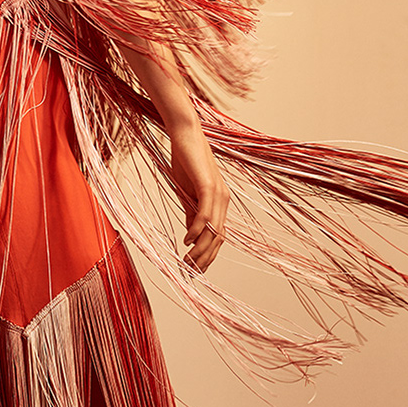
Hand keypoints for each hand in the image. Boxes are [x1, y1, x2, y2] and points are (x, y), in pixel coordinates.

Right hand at [167, 117, 228, 273]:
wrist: (184, 133)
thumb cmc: (184, 160)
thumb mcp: (185, 192)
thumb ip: (190, 212)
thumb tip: (191, 235)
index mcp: (218, 202)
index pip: (217, 236)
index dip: (208, 255)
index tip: (194, 269)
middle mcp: (223, 200)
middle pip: (219, 238)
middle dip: (205, 258)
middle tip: (191, 273)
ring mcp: (218, 193)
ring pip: (214, 230)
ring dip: (201, 249)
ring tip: (188, 262)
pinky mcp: (208, 185)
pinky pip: (205, 214)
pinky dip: (197, 230)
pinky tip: (187, 240)